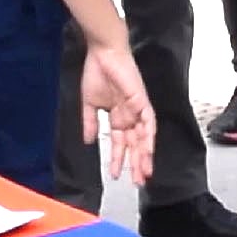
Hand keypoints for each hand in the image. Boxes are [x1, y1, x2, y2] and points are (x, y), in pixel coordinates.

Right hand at [79, 40, 155, 188]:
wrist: (102, 54)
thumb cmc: (96, 73)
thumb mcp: (89, 104)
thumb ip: (90, 123)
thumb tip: (88, 142)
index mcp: (118, 117)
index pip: (120, 143)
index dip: (118, 159)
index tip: (115, 175)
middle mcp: (130, 116)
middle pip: (135, 145)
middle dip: (136, 164)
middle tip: (137, 182)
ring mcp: (137, 109)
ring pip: (144, 138)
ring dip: (144, 156)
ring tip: (144, 173)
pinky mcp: (141, 100)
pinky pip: (149, 121)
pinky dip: (148, 136)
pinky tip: (147, 150)